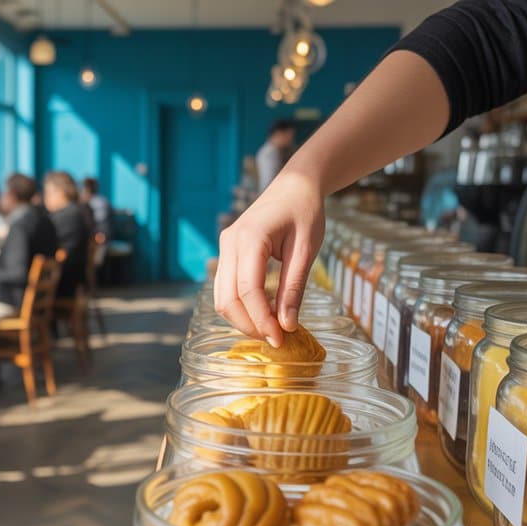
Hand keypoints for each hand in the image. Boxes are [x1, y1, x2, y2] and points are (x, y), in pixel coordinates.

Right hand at [214, 168, 324, 346]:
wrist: (295, 185)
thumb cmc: (305, 212)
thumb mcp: (306, 250)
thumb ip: (294, 288)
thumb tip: (287, 326)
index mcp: (250, 238)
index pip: (248, 290)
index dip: (262, 319)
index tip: (281, 339)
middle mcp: (229, 243)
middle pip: (226, 299)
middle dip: (249, 324)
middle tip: (276, 340)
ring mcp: (225, 247)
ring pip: (221, 297)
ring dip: (242, 319)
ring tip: (271, 330)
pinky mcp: (228, 252)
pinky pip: (225, 287)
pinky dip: (240, 306)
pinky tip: (262, 314)